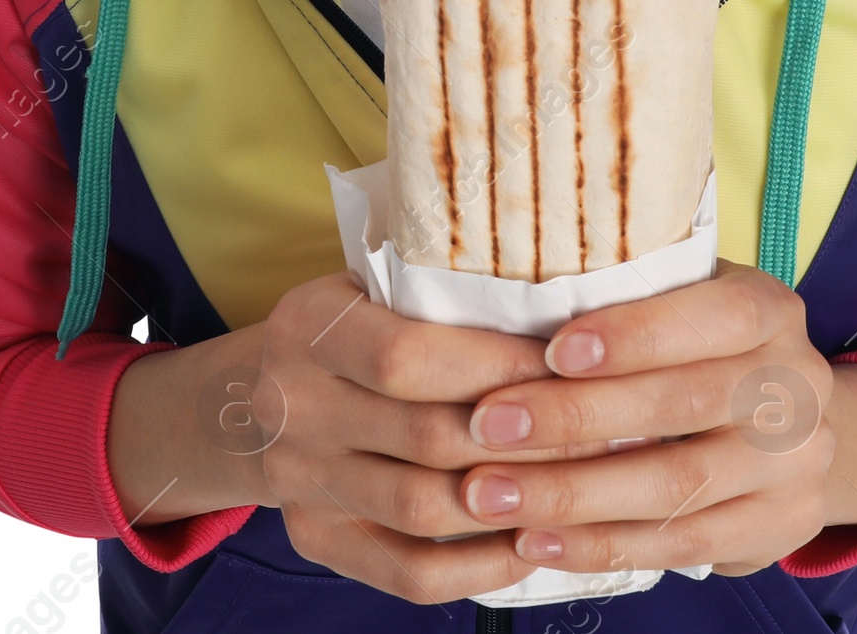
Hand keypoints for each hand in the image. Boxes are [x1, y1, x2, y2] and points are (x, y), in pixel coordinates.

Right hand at [239, 270, 577, 600]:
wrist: (254, 393)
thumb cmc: (352, 325)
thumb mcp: (374, 285)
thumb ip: (439, 293)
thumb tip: (562, 313)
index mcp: (308, 326)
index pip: (409, 357)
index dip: (498, 367)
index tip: (573, 366)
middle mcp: (293, 405)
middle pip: (424, 435)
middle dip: (524, 439)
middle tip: (601, 432)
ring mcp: (300, 480)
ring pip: (420, 509)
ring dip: (508, 505)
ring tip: (578, 488)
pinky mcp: (314, 538)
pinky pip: (406, 571)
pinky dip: (477, 568)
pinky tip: (530, 546)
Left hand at [456, 259, 856, 577]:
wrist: (791, 423)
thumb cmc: (703, 343)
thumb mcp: (690, 297)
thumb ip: (630, 295)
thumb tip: (514, 304)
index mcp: (772, 311)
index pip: (713, 317)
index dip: (635, 335)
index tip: (552, 351)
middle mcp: (797, 386)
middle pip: (684, 405)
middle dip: (576, 418)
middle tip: (488, 425)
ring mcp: (795, 466)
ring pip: (676, 487)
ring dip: (572, 494)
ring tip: (491, 494)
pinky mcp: (778, 530)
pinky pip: (680, 546)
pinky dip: (600, 546)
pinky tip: (534, 540)